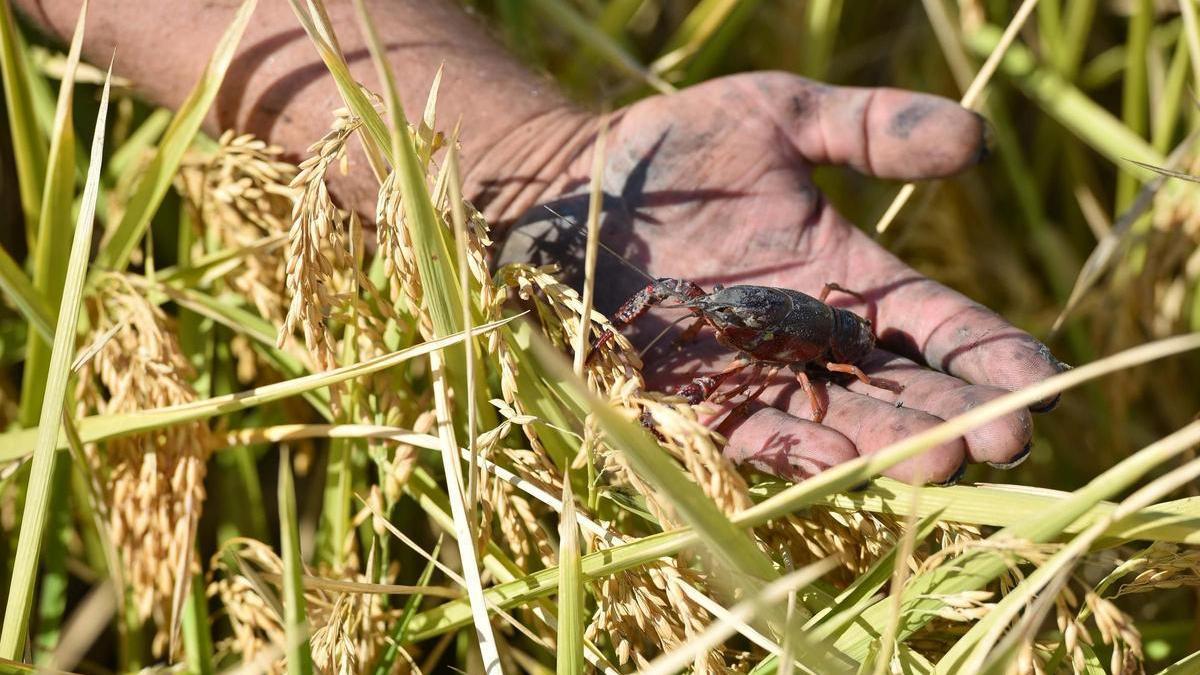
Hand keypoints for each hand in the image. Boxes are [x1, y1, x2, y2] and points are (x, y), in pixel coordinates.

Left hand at [495, 72, 1061, 484]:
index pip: (936, 326)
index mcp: (845, 278)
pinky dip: (797, 452)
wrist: (566, 183)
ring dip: (892, 446)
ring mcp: (750, 375)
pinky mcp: (687, 399)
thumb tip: (979, 139)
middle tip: (1011, 439)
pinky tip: (843, 463)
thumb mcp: (781, 115)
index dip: (992, 356)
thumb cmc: (674, 147)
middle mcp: (808, 339)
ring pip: (838, 422)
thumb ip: (871, 129)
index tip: (1046, 383)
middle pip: (900, 388)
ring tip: (947, 463)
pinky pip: (751, 434)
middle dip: (957, 416)